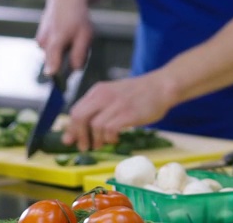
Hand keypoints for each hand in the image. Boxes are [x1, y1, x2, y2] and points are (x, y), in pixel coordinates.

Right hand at [34, 0, 93, 76]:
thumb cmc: (78, 18)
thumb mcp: (86, 35)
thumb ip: (80, 55)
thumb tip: (74, 71)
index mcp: (56, 42)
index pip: (53, 65)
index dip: (55, 77)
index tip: (57, 88)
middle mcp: (44, 43)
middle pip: (54, 63)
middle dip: (65, 62)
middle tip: (77, 45)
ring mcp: (40, 40)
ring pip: (53, 56)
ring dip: (62, 52)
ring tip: (72, 37)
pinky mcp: (40, 39)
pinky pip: (51, 50)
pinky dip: (58, 46)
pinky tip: (65, 35)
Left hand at [61, 73, 180, 150]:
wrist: (162, 86)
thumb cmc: (139, 93)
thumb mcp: (114, 94)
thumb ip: (99, 107)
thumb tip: (82, 128)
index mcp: (99, 90)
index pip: (76, 110)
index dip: (71, 128)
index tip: (70, 140)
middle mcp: (104, 95)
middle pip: (79, 117)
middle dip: (78, 135)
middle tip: (83, 146)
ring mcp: (116, 104)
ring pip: (94, 125)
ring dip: (95, 139)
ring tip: (102, 144)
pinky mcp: (127, 113)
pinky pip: (109, 129)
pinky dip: (109, 138)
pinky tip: (115, 138)